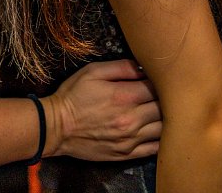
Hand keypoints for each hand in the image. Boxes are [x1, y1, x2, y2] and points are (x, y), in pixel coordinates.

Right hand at [43, 59, 160, 161]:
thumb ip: (121, 67)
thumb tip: (144, 66)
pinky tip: (157, 130)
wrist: (55, 127)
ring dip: (165, 119)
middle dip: (166, 99)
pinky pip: (154, 148)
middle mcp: (131, 120)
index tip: (157, 79)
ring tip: (161, 111)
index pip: (157, 88)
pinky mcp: (127, 154)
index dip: (160, 82)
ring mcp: (130, 140)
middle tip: (163, 94)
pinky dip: (161, 139)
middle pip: (164, 109)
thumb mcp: (93, 72)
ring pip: (162, 129)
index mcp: (124, 96)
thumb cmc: (73, 96)